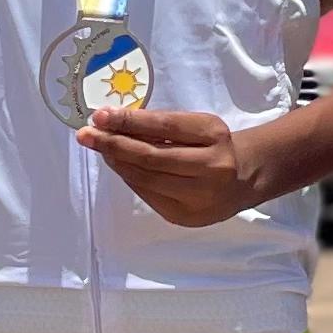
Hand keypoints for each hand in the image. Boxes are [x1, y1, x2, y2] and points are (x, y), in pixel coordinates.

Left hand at [74, 104, 261, 227]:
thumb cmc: (214, 145)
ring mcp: (200, 197)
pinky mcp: (186, 217)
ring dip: (117, 162)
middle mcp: (212, 167)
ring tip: (98, 147)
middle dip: (114, 143)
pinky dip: (130, 178)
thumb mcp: (198, 126)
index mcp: (214, 134)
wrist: (246, 179)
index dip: (129, 121)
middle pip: (152, 156)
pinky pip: (149, 195)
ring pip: (147, 178)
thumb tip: (111, 122)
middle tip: (86, 134)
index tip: (100, 115)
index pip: (165, 126)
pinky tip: (118, 165)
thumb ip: (162, 125)